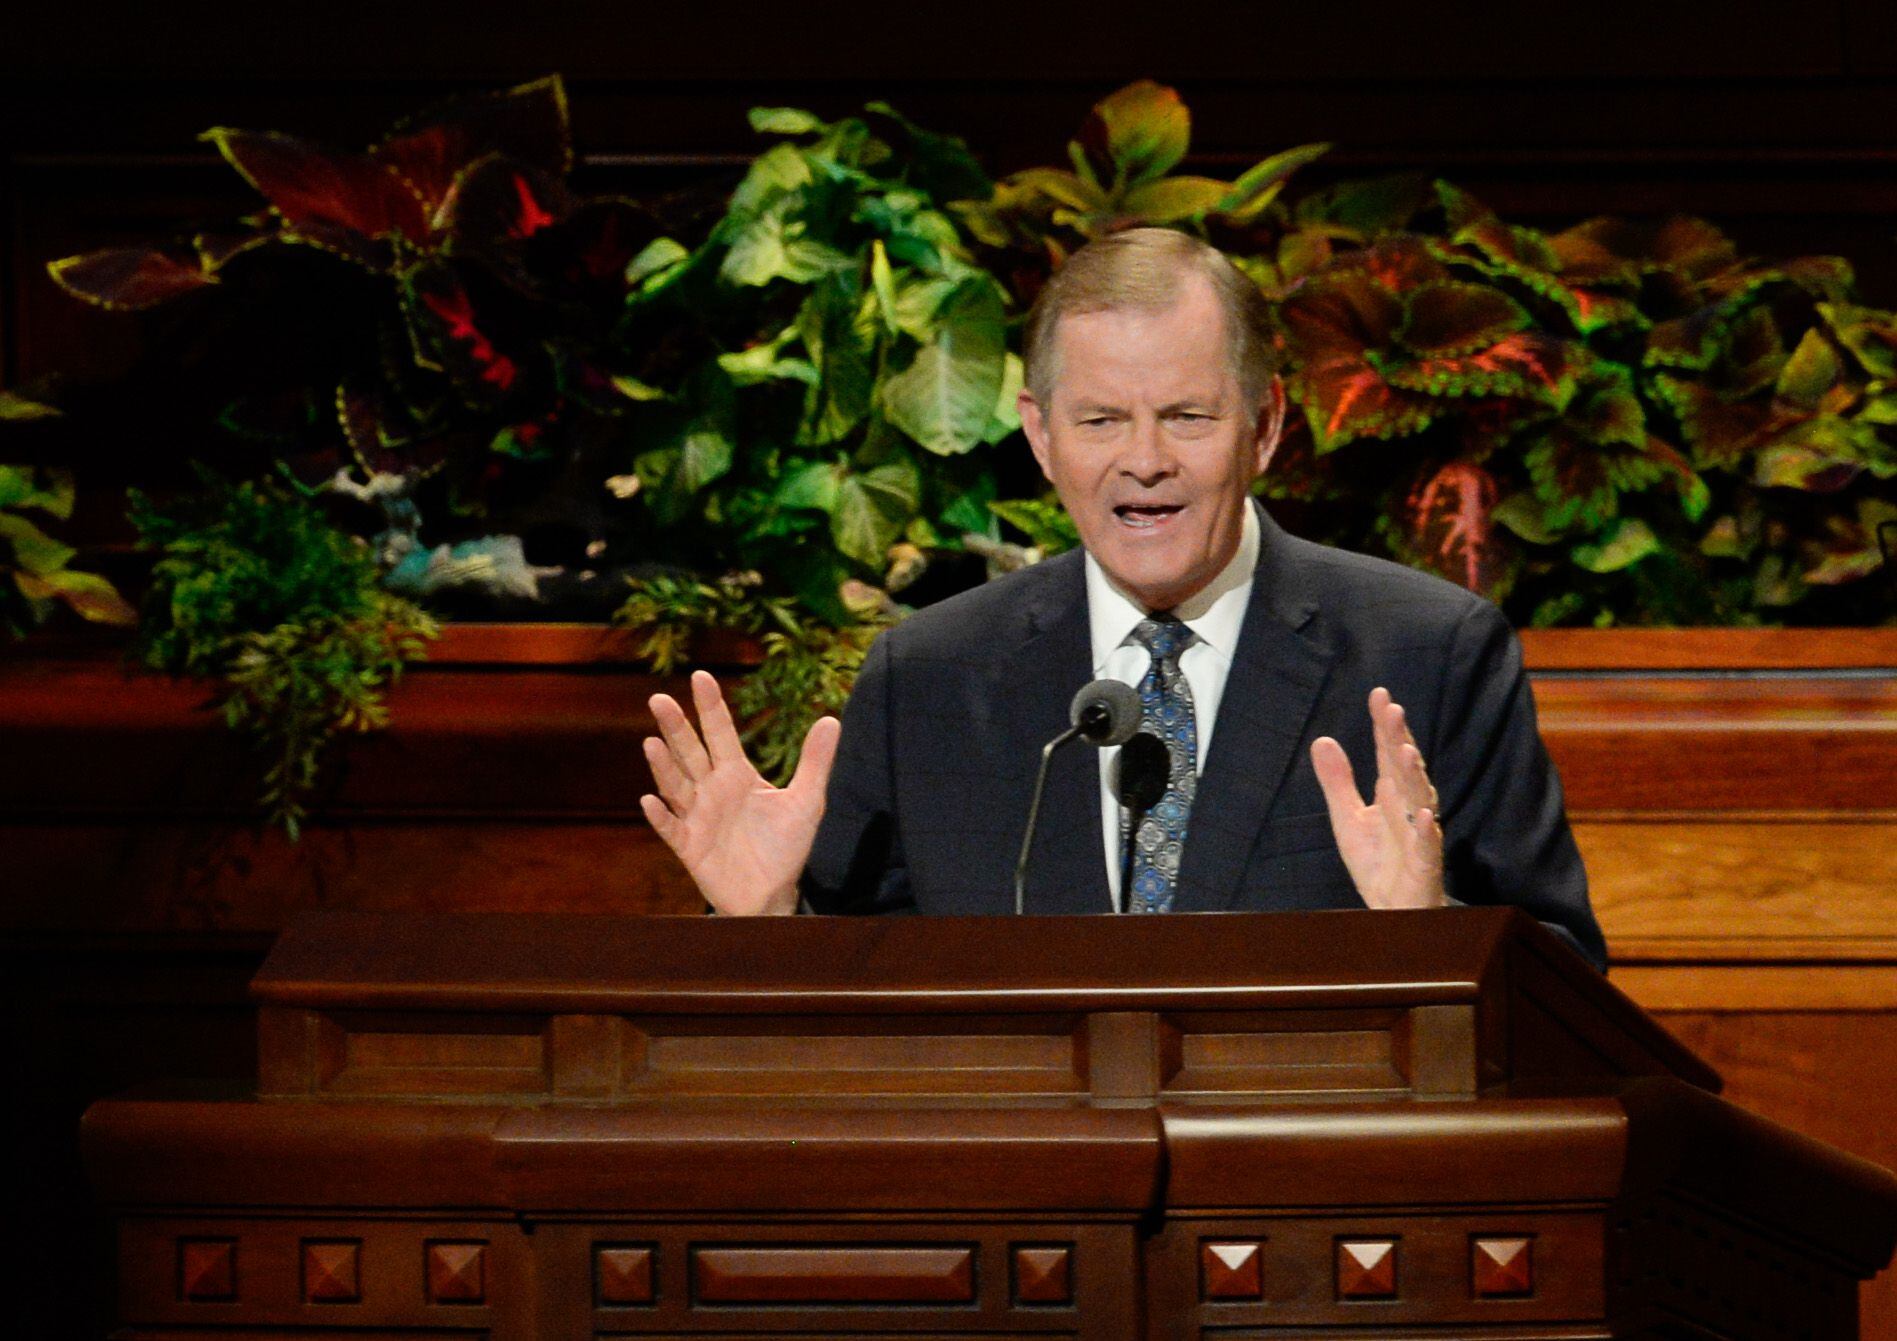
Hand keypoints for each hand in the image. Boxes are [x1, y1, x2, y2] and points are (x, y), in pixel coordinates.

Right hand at [639, 670, 840, 915]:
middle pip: (691, 753)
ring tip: (652, 743)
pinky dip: (660, 816)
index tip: (701, 676)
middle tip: (659, 699)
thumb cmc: (786, 847)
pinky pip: (671, 829)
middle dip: (676, 727)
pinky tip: (650, 800)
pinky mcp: (690, 847)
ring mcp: (698, 818)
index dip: (711, 707)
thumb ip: (815, 762)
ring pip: (676, 785)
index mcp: (737, 775)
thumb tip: (831, 719)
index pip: (721, 734)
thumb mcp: (807, 801)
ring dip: (663, 766)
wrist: (774, 894)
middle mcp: (712, 791)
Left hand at [1310, 687, 1445, 909]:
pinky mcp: (1424, 864)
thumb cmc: (1377, 862)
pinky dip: (1425, 830)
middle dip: (1399, 740)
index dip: (1384, 725)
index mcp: (1391, 793)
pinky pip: (1427, 846)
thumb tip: (1322, 740)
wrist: (1391, 910)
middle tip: (1392, 710)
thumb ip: (1337, 781)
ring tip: (1405, 751)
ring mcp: (1418, 834)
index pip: (1388, 752)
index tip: (1379, 694)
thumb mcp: (1347, 818)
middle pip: (1404, 768)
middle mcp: (1408, 807)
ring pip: (1419, 800)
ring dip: (1413, 776)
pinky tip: (1423, 814)